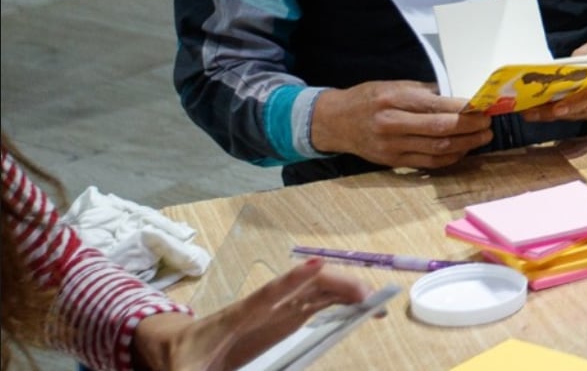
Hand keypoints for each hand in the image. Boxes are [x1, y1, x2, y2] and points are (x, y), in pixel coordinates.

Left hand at [132, 258, 369, 370]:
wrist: (174, 347)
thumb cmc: (179, 360)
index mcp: (235, 318)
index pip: (266, 296)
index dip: (291, 282)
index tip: (316, 265)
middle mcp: (262, 308)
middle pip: (303, 288)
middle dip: (335, 286)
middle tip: (366, 297)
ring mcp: (275, 312)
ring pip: (315, 292)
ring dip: (345, 292)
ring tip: (374, 302)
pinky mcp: (283, 320)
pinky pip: (317, 306)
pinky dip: (341, 304)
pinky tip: (360, 308)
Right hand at [308, 80, 491, 169]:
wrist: (335, 122)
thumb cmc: (367, 98)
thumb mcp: (393, 85)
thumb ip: (424, 92)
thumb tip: (458, 98)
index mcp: (393, 100)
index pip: (436, 106)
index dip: (464, 109)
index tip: (483, 107)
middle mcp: (392, 125)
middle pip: (440, 130)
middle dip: (469, 128)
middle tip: (488, 124)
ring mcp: (392, 147)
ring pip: (437, 150)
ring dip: (465, 145)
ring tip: (482, 138)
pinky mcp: (392, 162)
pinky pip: (428, 163)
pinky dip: (449, 158)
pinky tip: (463, 150)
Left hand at [522, 36, 586, 122]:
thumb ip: (577, 64)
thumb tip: (554, 77)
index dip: (575, 102)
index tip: (556, 109)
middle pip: (586, 107)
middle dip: (556, 111)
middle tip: (532, 112)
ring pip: (584, 114)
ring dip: (560, 115)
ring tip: (536, 113)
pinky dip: (571, 113)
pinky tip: (553, 112)